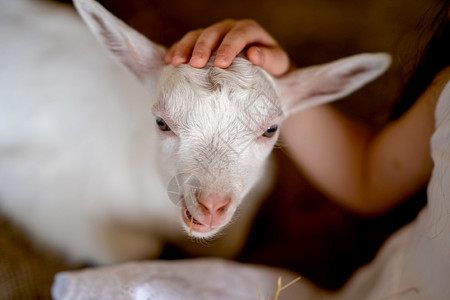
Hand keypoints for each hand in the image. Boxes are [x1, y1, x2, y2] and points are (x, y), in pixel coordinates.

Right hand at [164, 19, 289, 75]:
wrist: (263, 70)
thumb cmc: (271, 67)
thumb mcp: (277, 64)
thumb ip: (269, 58)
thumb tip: (253, 54)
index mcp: (249, 30)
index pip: (238, 34)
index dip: (229, 47)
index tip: (221, 64)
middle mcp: (229, 29)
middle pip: (214, 33)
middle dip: (203, 48)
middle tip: (195, 64)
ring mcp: (214, 35)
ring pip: (197, 35)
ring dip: (185, 48)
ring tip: (176, 63)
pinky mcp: (201, 44)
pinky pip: (187, 43)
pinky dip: (177, 51)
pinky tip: (169, 62)